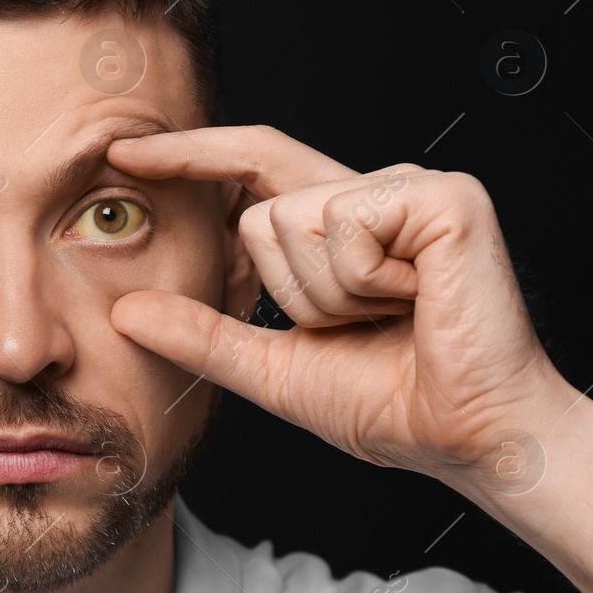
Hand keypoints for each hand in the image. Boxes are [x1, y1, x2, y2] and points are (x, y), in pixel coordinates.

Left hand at [105, 124, 581, 487]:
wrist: (470, 438)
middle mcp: (375, 192)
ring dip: (327, 295)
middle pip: (260, 211)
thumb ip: (203, 335)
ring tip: (394, 315)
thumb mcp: (274, 368)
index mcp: (342, 225)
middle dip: (288, 292)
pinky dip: (363, 282)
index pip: (252, 165)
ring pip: (293, 220)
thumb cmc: (393, 403)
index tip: (122, 155)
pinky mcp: (442, 195)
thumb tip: (125, 311)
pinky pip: (343, 226)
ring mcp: (411, 187)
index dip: (190, 155)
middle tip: (359, 327)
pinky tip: (416, 298)